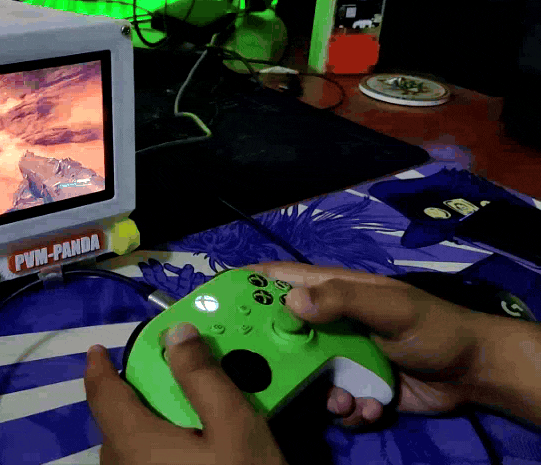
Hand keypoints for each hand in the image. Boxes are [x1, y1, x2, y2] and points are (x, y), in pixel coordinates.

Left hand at [83, 323, 287, 464]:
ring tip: (186, 420)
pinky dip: (152, 451)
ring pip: (129, 448)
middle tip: (170, 384)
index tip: (97, 350)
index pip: (101, 392)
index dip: (98, 366)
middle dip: (137, 396)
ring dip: (147, 426)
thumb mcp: (234, 426)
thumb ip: (203, 376)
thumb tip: (176, 333)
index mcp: (131, 441)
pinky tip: (186, 455)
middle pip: (117, 421)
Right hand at [248, 262, 483, 428]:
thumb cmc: (433, 327)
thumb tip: (289, 303)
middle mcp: (330, 323)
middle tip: (267, 371)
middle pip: (281, 333)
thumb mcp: (390, 306)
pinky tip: (368, 407)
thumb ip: (342, 299)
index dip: (245, 286)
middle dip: (274, 355)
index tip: (215, 302)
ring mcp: (341, 355)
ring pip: (304, 375)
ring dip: (318, 391)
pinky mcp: (355, 385)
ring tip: (342, 398)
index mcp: (333, 292)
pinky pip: (332, 399)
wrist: (474, 371)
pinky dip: (346, 409)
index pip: (278, 280)